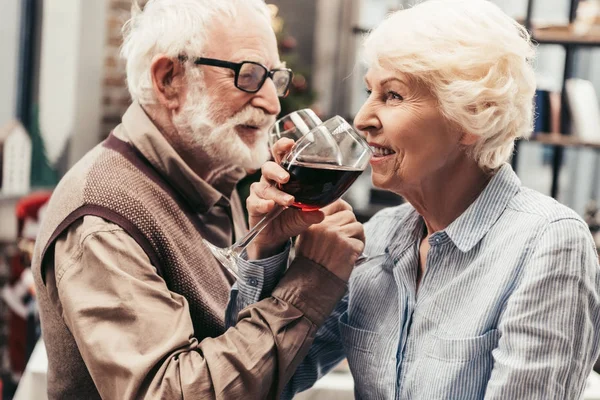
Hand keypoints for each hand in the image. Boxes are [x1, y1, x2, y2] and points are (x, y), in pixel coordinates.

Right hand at [246, 138, 324, 259]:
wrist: (276, 238)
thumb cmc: (290, 219)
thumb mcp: (304, 216)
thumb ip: (311, 213)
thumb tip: (320, 213)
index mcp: (282, 176)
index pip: (280, 156)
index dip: (283, 147)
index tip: (290, 143)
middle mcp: (269, 181)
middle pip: (268, 167)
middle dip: (277, 170)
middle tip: (287, 178)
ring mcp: (259, 192)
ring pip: (264, 187)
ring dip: (276, 194)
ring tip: (288, 200)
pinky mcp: (252, 205)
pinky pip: (254, 201)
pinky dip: (262, 203)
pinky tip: (269, 206)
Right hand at [295, 200, 364, 281]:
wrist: (311, 284)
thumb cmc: (310, 261)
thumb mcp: (307, 235)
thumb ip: (321, 220)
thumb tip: (344, 209)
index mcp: (313, 220)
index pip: (337, 203)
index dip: (344, 210)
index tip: (344, 220)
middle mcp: (324, 225)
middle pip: (349, 215)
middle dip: (350, 226)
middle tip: (345, 240)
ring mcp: (337, 235)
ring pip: (358, 226)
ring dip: (356, 237)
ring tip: (347, 248)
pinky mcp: (348, 246)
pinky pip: (361, 240)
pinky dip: (358, 249)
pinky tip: (349, 256)